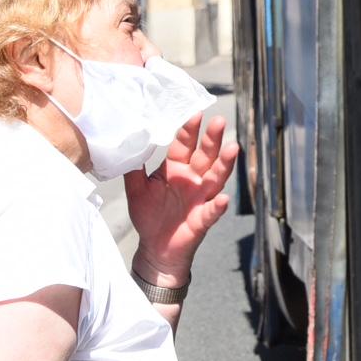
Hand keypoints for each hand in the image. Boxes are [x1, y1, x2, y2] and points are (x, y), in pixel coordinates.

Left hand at [126, 113, 238, 282]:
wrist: (155, 248)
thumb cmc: (149, 216)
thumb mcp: (135, 189)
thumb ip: (133, 168)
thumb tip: (128, 143)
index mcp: (176, 169)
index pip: (184, 145)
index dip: (190, 130)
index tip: (196, 113)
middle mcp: (193, 180)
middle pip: (205, 155)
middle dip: (212, 139)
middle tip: (219, 121)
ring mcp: (200, 198)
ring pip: (216, 178)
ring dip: (225, 164)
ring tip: (233, 148)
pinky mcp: (202, 219)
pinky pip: (212, 212)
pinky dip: (218, 206)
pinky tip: (223, 199)